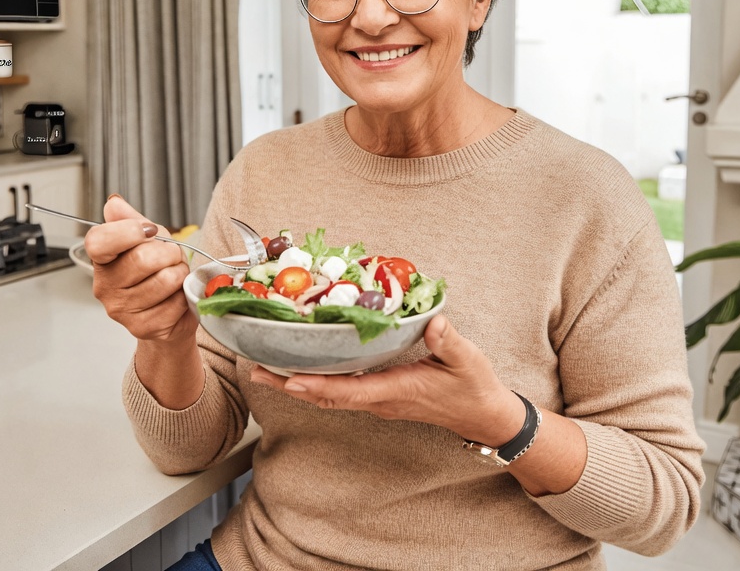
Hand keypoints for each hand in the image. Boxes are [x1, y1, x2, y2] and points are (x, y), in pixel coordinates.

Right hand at [84, 195, 194, 345]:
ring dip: (180, 273)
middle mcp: (105, 287)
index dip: (127, 231)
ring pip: (165, 279)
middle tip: (172, 256)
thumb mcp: (146, 240)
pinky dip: (185, 295)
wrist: (170, 313)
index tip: (149, 230)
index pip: (99, 241)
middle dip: (169, 252)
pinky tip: (177, 297)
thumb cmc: (157, 272)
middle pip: (142, 258)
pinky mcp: (144, 327)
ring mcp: (123, 310)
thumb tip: (114, 204)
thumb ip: (131, 220)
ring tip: (176, 276)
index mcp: (102, 261)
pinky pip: (176, 302)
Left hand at [250, 315, 525, 445]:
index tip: (288, 378)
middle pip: (326, 396)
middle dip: (290, 385)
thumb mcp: (467, 360)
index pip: (349, 391)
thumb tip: (432, 323)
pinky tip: (303, 370)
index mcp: (395, 390)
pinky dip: (316, 383)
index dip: (317, 385)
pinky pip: (341, 392)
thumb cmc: (474, 388)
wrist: (483, 416)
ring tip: (266, 370)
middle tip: (256, 370)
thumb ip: (448, 342)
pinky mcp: (380, 397)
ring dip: (296, 385)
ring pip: (330, 396)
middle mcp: (379, 399)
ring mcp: (378, 400)